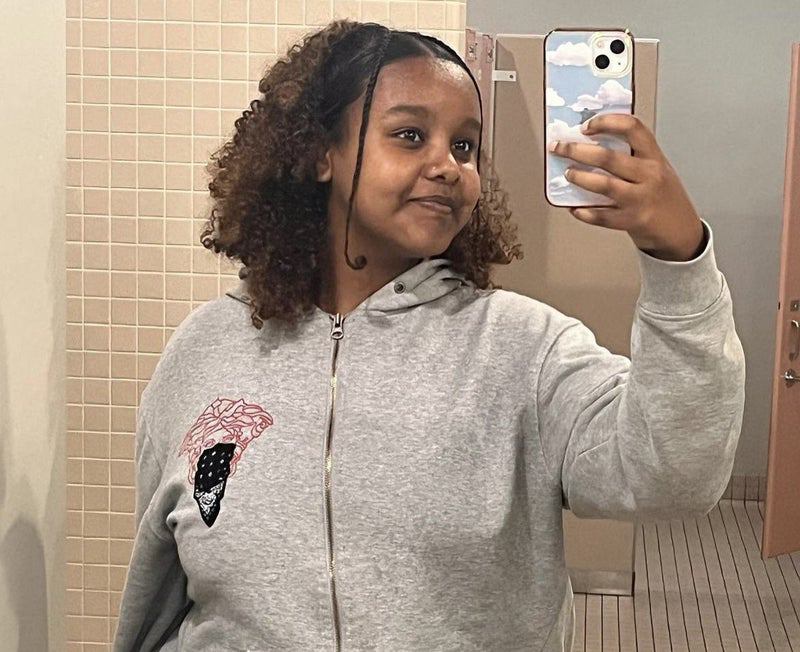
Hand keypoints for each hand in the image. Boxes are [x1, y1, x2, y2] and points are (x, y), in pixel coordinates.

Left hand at [549, 113, 705, 261]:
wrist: (682, 231)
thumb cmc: (663, 197)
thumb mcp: (656, 169)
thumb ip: (632, 158)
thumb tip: (589, 147)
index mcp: (654, 157)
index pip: (633, 128)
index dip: (607, 122)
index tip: (586, 126)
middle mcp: (649, 175)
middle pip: (608, 157)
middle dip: (577, 150)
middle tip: (558, 147)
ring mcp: (641, 199)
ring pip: (604, 185)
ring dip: (580, 178)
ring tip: (567, 174)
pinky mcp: (633, 221)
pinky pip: (602, 216)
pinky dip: (585, 212)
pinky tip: (574, 208)